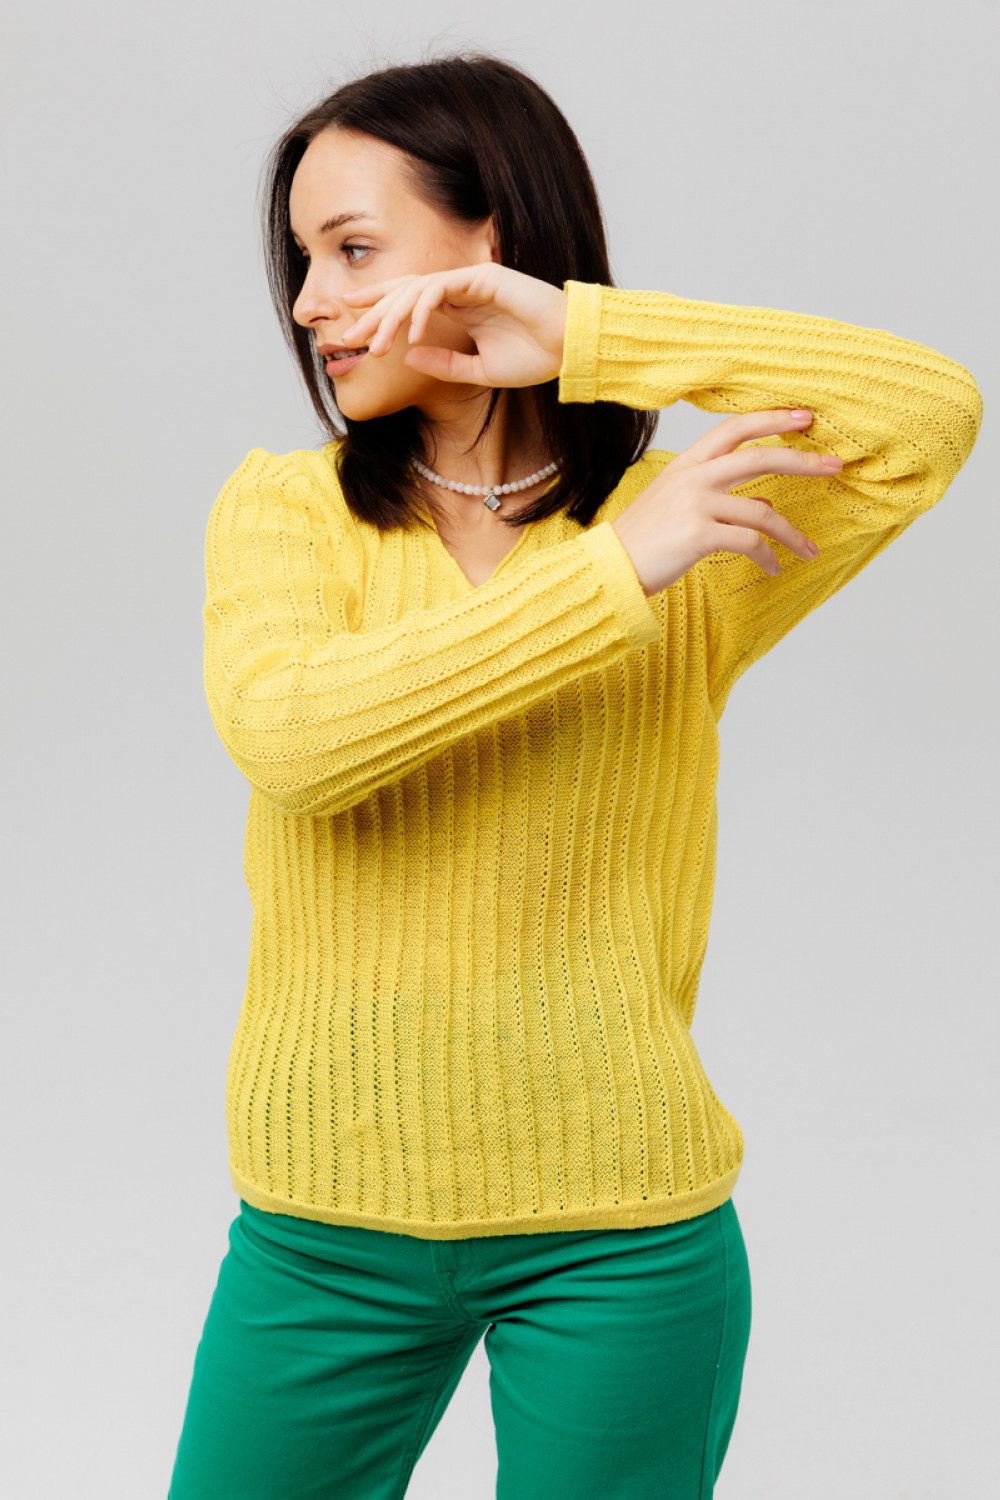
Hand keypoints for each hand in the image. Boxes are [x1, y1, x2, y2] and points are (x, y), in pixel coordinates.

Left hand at [340, 264, 567, 388]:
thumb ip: (444, 365)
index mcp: (459, 310)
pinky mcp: (482, 276)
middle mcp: (460, 291)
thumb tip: (407, 357)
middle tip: (347, 337)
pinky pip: (440, 287)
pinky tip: (410, 333)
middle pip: (404, 293)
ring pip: (416, 289)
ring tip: (375, 345)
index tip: (353, 328)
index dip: (380, 311)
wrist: (570, 350)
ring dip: (391, 317)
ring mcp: (470, 281)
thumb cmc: (534, 359)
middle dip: (373, 314)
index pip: (410, 304)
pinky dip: (421, 309)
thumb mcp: (479, 372)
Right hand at [610, 408, 843, 596]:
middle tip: (834, 464)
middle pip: (759, 457)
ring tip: (809, 550)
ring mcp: (695, 505)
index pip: (735, 429)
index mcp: (687, 464)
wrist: (610, 568)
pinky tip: (773, 570)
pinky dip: (768, 557)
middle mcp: (693, 478)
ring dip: (791, 533)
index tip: (805, 417)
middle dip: (802, 460)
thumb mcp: (679, 507)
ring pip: (762, 511)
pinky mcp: (698, 536)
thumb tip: (768, 506)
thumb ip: (721, 499)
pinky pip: (749, 543)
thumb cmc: (645, 540)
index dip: (773, 419)